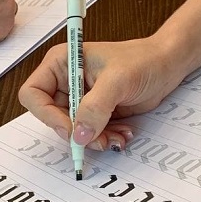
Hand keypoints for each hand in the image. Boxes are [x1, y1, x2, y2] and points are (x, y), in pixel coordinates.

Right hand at [18, 37, 188, 150]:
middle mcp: (65, 82)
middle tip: (97, 139)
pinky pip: (88, 135)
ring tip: (115, 137)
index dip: (47, 115)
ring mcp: (79, 99)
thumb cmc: (143, 60)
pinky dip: (104, 139)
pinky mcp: (94, 113)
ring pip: (72, 131)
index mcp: (61, 64)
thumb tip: (78, 135)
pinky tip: (121, 134)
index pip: (33, 95)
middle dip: (75, 133)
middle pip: (52, 118)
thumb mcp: (117, 81)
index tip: (70, 128)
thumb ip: (95, 107)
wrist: (167, 66)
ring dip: (93, 140)